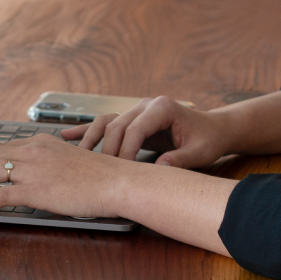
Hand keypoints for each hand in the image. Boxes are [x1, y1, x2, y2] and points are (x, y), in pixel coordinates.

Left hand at [0, 133, 133, 217]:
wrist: (116, 181)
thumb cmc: (100, 175)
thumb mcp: (70, 161)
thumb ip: (49, 163)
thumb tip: (34, 175)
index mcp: (41, 142)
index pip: (0, 148)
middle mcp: (33, 151)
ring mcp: (33, 170)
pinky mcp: (36, 190)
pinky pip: (0, 195)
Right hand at [60, 96, 229, 168]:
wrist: (213, 129)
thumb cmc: (208, 140)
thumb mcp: (199, 152)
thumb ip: (180, 159)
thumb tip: (160, 169)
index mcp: (162, 107)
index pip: (135, 129)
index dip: (125, 152)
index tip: (120, 173)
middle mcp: (146, 105)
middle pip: (117, 126)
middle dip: (107, 151)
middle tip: (101, 175)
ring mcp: (137, 110)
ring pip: (107, 123)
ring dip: (91, 139)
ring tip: (75, 157)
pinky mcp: (133, 119)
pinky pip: (106, 123)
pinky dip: (87, 130)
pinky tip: (67, 136)